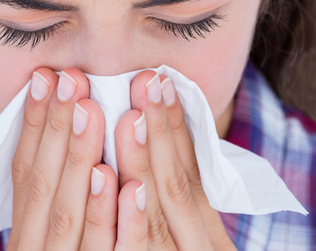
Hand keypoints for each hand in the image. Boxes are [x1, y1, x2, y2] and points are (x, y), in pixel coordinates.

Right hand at [8, 68, 147, 250]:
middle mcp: (40, 250)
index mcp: (28, 234)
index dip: (33, 124)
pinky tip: (131, 187)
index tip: (44, 77)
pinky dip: (120, 222)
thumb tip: (68, 126)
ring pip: (71, 215)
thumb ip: (58, 194)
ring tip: (94, 112)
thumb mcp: (54, 232)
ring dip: (82, 159)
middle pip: (44, 186)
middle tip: (72, 79)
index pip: (25, 172)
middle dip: (58, 129)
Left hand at [115, 71, 237, 250]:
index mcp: (203, 230)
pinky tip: (112, 181)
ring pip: (159, 212)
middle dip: (160, 130)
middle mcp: (197, 243)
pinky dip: (131, 219)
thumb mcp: (191, 234)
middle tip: (145, 80)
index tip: (162, 81)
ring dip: (140, 160)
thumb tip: (151, 138)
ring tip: (129, 115)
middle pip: (177, 183)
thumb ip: (175, 201)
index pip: (190, 172)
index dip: (175, 127)